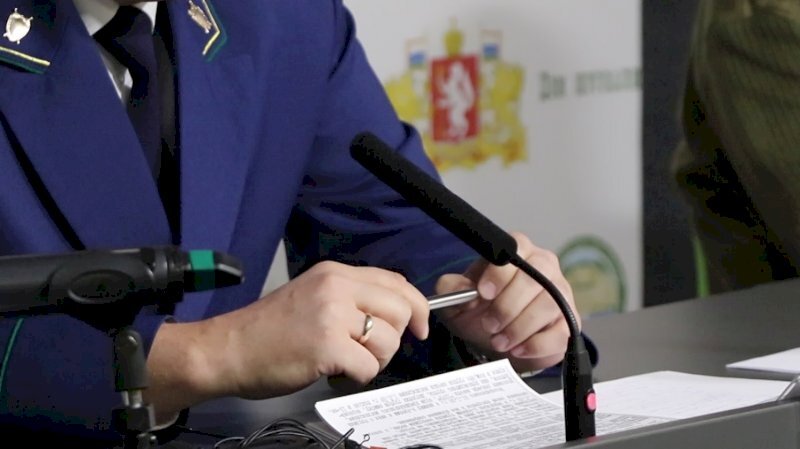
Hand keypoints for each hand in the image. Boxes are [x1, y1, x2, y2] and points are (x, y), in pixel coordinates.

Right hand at [147, 260, 428, 414]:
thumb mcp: (312, 295)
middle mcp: (336, 286)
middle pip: (400, 310)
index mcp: (335, 273)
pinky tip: (334, 374)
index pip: (396, 281)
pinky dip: (356, 378)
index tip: (419, 328)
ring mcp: (332, 315)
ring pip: (389, 341)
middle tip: (369, 353)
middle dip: (394, 339)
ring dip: (374, 361)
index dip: (416, 306)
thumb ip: (350, 297)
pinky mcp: (327, 346)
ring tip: (346, 363)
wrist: (227, 349)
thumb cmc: (267, 330)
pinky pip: (368, 367)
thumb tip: (394, 312)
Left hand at [435, 232, 577, 371]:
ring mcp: (560, 293)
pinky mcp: (569, 322)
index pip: (515, 249)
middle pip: (535, 278)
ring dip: (520, 327)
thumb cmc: (479, 308)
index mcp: (517, 251)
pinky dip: (536, 345)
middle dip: (508, 306)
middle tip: (489, 324)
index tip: (483, 293)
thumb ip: (452, 287)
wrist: (495, 336)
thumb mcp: (457, 297)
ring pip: (549, 304)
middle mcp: (544, 266)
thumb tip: (464, 291)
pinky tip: (518, 349)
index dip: (499, 273)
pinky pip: (561, 332)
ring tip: (499, 341)